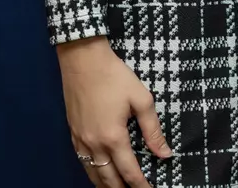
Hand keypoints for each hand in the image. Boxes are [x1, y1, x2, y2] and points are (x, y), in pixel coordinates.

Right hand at [57, 36, 172, 187]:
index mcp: (113, 137)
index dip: (140, 185)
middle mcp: (94, 145)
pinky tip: (100, 173)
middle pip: (108, 180)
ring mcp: (80, 141)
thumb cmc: (115, 77)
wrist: (82, 61)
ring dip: (105, 186)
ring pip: (92, 174)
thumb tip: (164, 153)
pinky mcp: (72, 134)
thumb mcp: (142, 99)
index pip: (129, 171)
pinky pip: (83, 162)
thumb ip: (153, 129)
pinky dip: (92, 173)